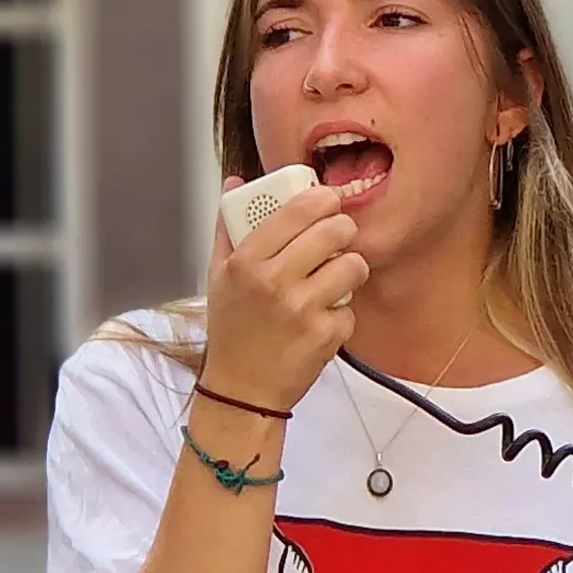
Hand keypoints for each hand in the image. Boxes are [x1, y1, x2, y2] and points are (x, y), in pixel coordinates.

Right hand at [200, 174, 365, 409]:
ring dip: (350, 269)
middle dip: (342, 229)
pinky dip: (341, 313)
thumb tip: (235, 181)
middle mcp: (275, 282)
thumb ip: (229, 226)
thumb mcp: (218, 276)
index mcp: (247, 261)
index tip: (328, 199)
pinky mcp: (326, 336)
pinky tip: (321, 319)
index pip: (296, 209)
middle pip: (334, 230)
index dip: (321, 198)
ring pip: (354, 266)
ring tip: (334, 278)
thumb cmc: (232, 331)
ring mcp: (303, 310)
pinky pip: (351, 307)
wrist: (241, 391)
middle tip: (338, 236)